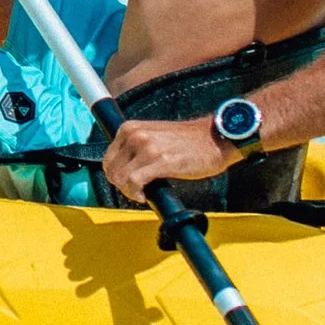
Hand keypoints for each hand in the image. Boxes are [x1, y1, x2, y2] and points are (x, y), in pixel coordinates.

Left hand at [101, 117, 234, 203]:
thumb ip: (136, 148)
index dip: (116, 176)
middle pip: (111, 170)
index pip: (108, 160)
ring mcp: (147, 147)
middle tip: (138, 191)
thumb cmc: (188, 142)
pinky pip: (134, 183)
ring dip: (129, 192)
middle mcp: (135, 135)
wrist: (215, 138)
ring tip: (143, 193)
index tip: (129, 183)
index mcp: (130, 128)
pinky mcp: (160, 160)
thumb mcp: (153, 136)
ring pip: (120, 178)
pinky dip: (135, 194)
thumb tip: (123, 171)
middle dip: (122, 186)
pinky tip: (145, 196)